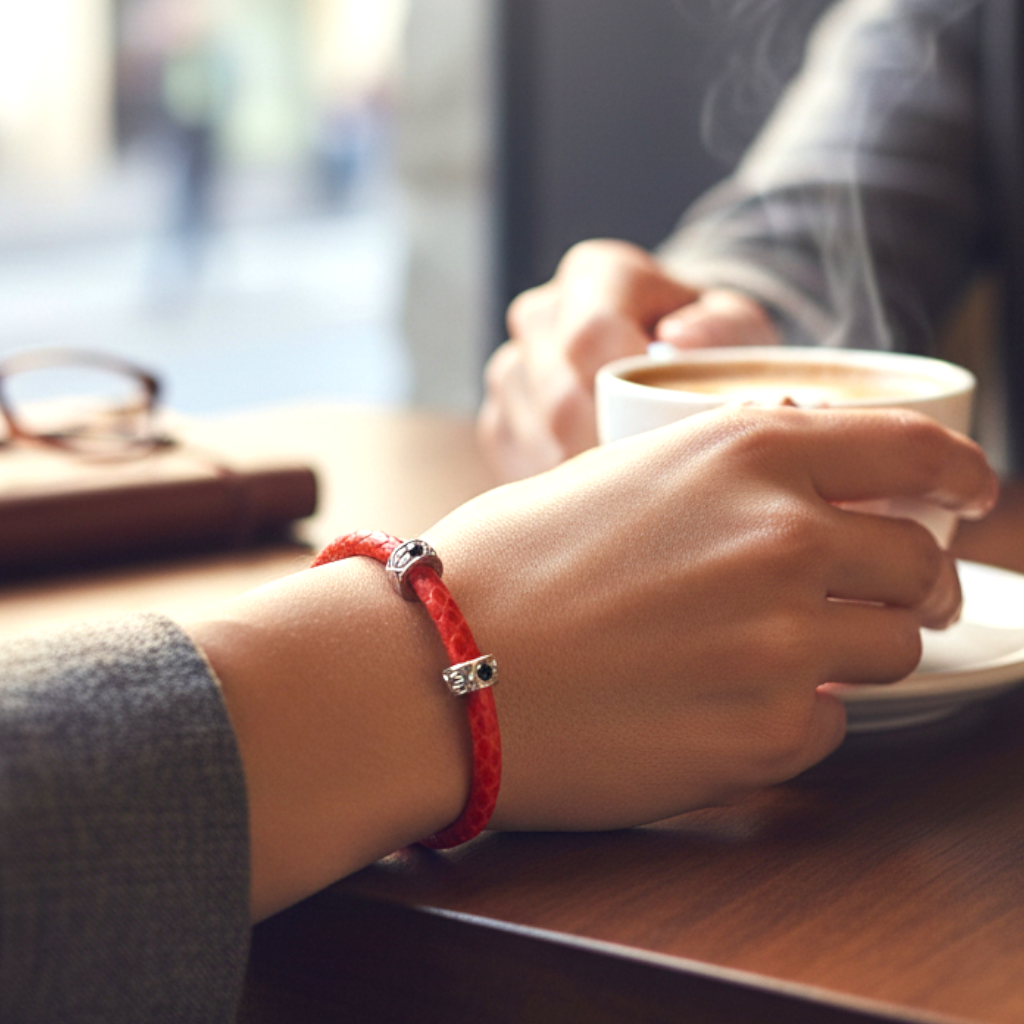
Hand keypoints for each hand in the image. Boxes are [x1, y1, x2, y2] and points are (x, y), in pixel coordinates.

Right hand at [437, 406, 996, 830]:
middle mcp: (783, 536)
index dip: (959, 475)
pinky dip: (794, 713)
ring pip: (893, 649)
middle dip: (905, 582)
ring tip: (771, 654)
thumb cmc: (508, 562)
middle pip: (917, 564)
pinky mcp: (764, 733)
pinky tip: (718, 704)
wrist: (436, 662)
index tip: (971, 496)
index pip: (914, 452)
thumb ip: (727, 472)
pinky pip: (828, 721)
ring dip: (850, 649)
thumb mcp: (624, 474)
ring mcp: (783, 639)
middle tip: (873, 598)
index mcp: (748, 453)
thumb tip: (798, 480)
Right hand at [479, 238, 775, 481]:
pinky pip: (518, 461)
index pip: (591, 331)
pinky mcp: (497, 422)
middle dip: (612, 444)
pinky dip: (561, 486)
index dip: (625, 386)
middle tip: (661, 474)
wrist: (666, 366)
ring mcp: (509, 371)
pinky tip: (601, 488)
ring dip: (588, 469)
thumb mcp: (738, 327)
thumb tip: (679, 341)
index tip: (670, 423)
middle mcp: (539, 316)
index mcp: (596, 274)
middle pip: (559, 396)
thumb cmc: (706, 348)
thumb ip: (723, 328)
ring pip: (536, 436)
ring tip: (637, 480)